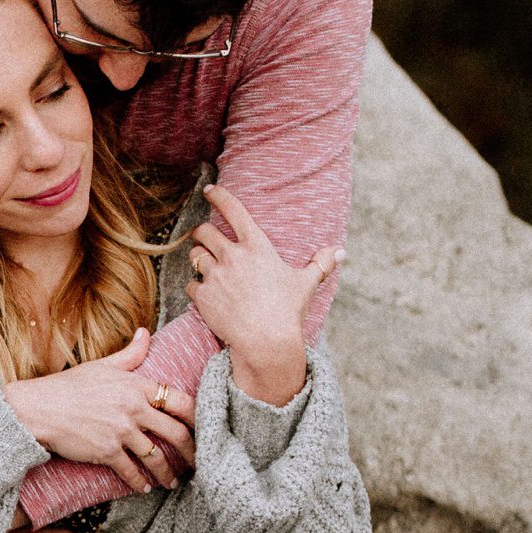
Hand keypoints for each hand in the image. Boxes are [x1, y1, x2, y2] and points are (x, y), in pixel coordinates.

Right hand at [3, 332, 196, 493]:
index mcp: (137, 385)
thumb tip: (146, 333)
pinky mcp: (107, 451)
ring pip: (156, 457)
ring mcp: (122, 431)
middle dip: (191, 451)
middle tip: (197, 462)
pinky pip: (131, 471)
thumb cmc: (68, 386)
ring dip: (167, 473)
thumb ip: (130, 354)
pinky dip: (140, 482)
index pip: (180, 401)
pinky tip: (144, 487)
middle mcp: (134, 408)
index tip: (205, 429)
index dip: (197, 417)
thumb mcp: (102, 365)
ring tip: (171, 482)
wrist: (39, 408)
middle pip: (176, 432)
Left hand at [186, 185, 340, 404]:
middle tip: (206, 239)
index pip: (234, 211)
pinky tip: (206, 294)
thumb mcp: (306, 284)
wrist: (266, 342)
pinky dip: (196, 287)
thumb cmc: (288, 311)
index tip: (210, 190)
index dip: (219, 196)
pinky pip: (191, 284)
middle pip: (204, 232)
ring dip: (198, 258)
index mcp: (256, 247)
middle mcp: (232, 256)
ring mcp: (215, 276)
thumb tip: (341, 252)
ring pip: (194, 255)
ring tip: (205, 265)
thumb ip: (320, 263)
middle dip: (203, 233)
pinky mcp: (203, 296)